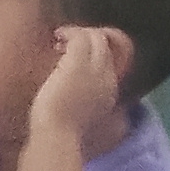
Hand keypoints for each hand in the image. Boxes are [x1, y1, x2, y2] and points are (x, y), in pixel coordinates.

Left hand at [30, 23, 132, 155]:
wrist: (56, 138)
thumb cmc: (61, 136)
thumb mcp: (80, 122)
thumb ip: (82, 108)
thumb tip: (69, 97)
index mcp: (110, 94)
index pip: (114, 64)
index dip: (97, 56)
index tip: (73, 59)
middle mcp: (109, 79)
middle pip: (110, 47)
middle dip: (88, 40)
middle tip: (63, 44)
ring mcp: (97, 70)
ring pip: (99, 38)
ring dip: (79, 34)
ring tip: (58, 39)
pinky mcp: (79, 63)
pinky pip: (83, 35)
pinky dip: (70, 32)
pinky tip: (56, 37)